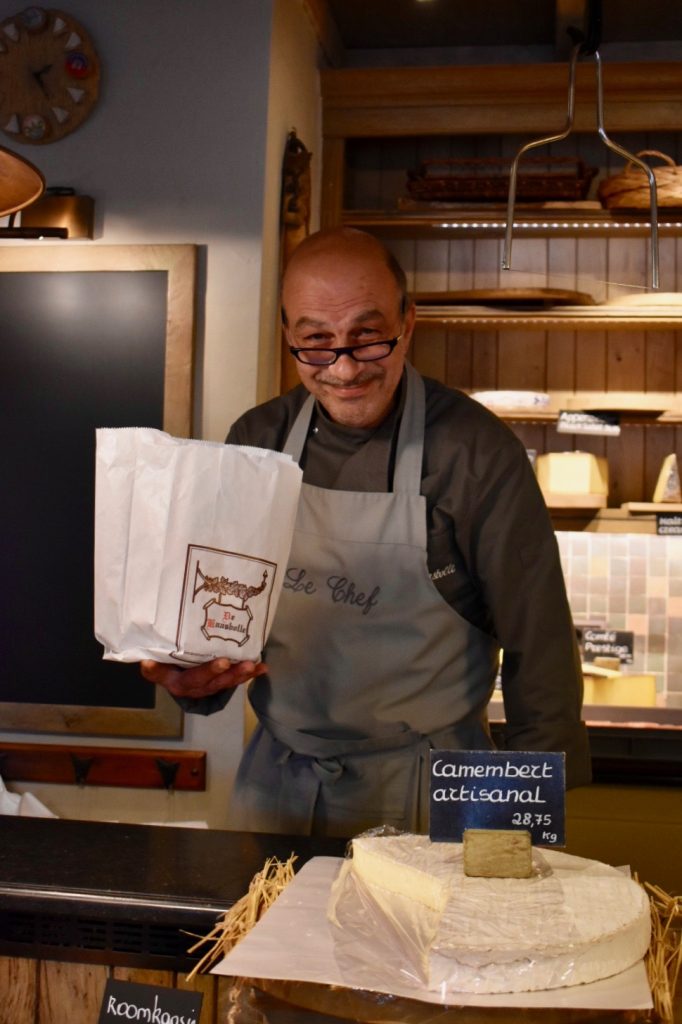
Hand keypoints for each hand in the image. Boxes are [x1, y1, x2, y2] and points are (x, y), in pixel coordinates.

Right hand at [140, 657, 267, 699]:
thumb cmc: (164, 667)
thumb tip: (145, 662)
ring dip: (242, 674)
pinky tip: (263, 668)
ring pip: (228, 682)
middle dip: (227, 673)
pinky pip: (237, 679)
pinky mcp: (222, 681)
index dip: (207, 671)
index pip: (192, 680)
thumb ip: (153, 669)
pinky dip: (251, 674)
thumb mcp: (155, 669)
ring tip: (254, 665)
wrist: (173, 676)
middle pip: (213, 682)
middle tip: (238, 662)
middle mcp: (197, 688)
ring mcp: (211, 686)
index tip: (221, 662)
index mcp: (180, 685)